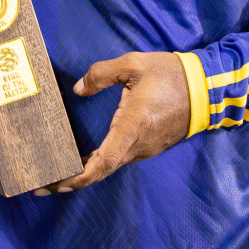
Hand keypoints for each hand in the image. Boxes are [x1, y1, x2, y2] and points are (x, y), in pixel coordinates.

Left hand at [37, 51, 189, 195]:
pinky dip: (100, 162)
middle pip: (101, 171)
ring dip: (85, 171)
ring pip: (111, 165)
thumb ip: (102, 73)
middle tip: (42, 182)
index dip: (76, 178)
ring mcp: (145, 149)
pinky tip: (85, 157)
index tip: (53, 184)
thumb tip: (78, 89)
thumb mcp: (134, 64)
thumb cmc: (169, 75)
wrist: (206, 88)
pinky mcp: (150, 145)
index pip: (101, 164)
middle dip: (72, 179)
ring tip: (58, 168)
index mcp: (131, 128)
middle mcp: (137, 146)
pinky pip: (121, 158)